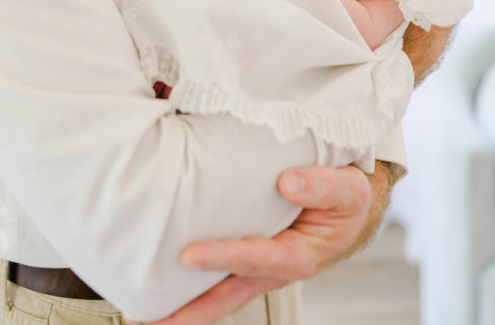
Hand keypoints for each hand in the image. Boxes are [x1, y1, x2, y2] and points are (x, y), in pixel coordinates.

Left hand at [145, 166, 371, 324]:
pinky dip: (192, 284)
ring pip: (218, 292)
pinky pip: (219, 277)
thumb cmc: (346, 200)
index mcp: (298, 255)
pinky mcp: (250, 258)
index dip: (222, 259)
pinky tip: (164, 279)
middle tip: (148, 318)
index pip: (255, 259)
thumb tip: (286, 182)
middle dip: (188, 312)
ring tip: (144, 311)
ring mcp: (259, 268)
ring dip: (184, 305)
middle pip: (226, 296)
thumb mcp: (347, 189)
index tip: (188, 256)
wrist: (350, 206)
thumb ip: (321, 186)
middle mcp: (274, 269)